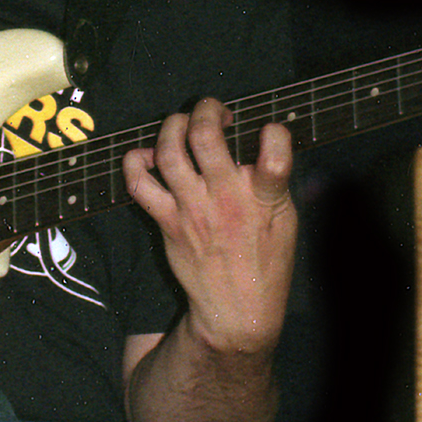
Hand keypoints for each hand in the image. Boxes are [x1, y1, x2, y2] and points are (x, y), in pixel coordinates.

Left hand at [122, 98, 295, 356]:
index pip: (275, 153)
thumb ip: (273, 182)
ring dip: (173, 126)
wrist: (235, 311)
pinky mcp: (167, 222)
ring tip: (182, 124)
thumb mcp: (286, 221)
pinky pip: (139, 184)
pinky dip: (135, 162)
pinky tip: (145, 155)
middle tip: (214, 112)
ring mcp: (192, 209)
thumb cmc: (265, 263)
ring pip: (169, 152)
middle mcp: (225, 199)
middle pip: (206, 137)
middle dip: (207, 110)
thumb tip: (261, 145)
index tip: (270, 131)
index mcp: (264, 199)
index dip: (274, 132)